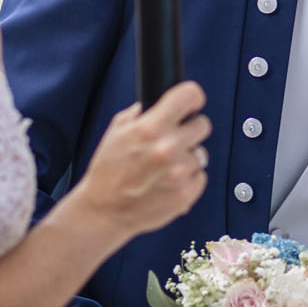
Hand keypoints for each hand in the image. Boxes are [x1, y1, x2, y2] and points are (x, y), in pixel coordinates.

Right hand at [73, 81, 209, 238]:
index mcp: (151, 127)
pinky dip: (188, 179)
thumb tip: (154, 105)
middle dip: (189, 131)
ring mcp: (180, 172)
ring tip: (164, 168)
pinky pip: (200, 176)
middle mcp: (168, 147)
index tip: (192, 104)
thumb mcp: (116, 132)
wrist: (104, 211)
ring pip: (201, 154)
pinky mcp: (186, 194)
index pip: (190, 95)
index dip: (192, 98)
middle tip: (174, 141)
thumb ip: (138, 114)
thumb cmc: (107, 172)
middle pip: (203, 125)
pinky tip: (168, 183)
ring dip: (187, 158)